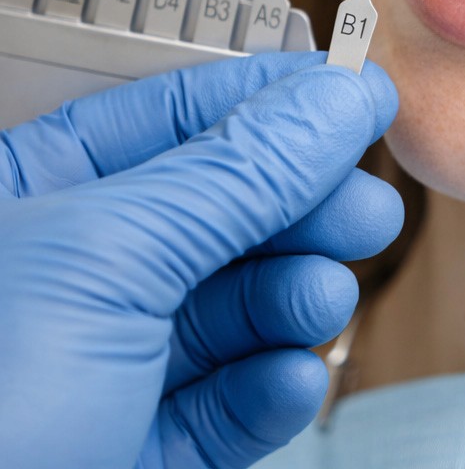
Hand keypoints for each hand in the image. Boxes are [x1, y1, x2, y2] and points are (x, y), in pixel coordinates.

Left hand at [0, 52, 402, 468]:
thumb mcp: (108, 262)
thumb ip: (237, 175)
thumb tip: (334, 102)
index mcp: (35, 195)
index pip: (177, 115)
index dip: (274, 100)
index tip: (357, 94)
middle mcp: (76, 272)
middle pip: (225, 209)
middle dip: (301, 207)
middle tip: (364, 207)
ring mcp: (108, 362)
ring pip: (237, 304)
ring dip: (294, 297)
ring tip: (320, 299)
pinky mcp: (141, 445)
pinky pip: (229, 399)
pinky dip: (270, 386)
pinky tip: (286, 379)